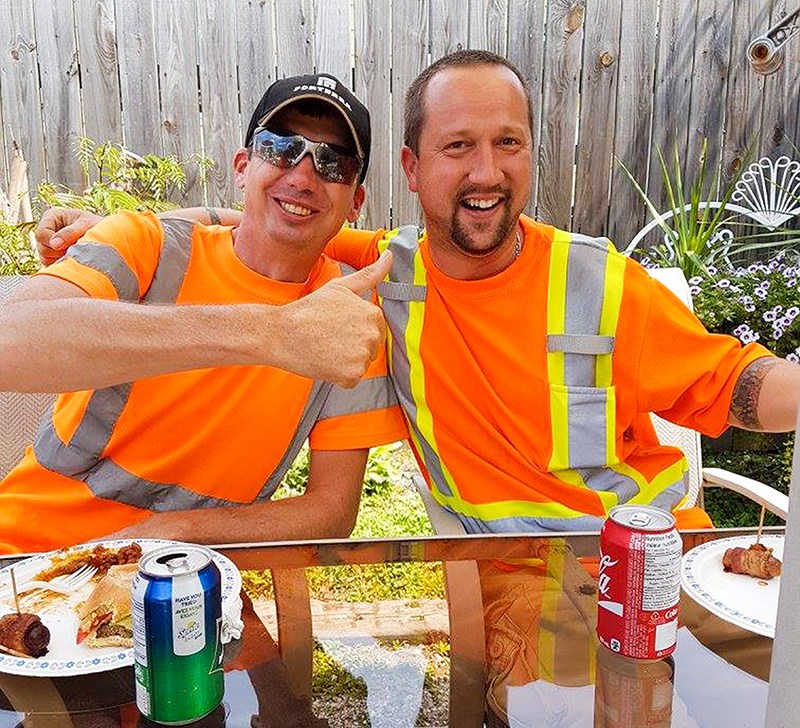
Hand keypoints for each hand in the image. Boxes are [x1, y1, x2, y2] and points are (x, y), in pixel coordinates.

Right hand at [36, 208, 101, 265]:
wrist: (109, 237)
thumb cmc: (98, 226)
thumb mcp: (86, 225)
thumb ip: (70, 233)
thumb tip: (55, 244)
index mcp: (52, 217)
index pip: (41, 233)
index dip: (51, 242)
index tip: (66, 247)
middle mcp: (47, 230)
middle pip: (41, 248)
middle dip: (58, 252)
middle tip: (76, 249)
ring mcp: (49, 244)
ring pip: (45, 258)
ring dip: (62, 259)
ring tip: (78, 253)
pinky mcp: (54, 256)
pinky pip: (52, 265)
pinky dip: (63, 264)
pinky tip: (75, 259)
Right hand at [274, 250, 393, 387]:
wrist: (280, 333)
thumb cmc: (308, 310)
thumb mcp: (341, 287)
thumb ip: (370, 274)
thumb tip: (390, 255)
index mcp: (373, 314)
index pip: (375, 329)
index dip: (355, 328)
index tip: (337, 325)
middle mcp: (371, 335)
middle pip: (371, 347)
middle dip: (353, 345)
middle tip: (329, 336)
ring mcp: (362, 356)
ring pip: (361, 363)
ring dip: (346, 361)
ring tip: (326, 347)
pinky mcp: (351, 376)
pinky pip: (351, 379)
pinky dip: (339, 375)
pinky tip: (325, 361)